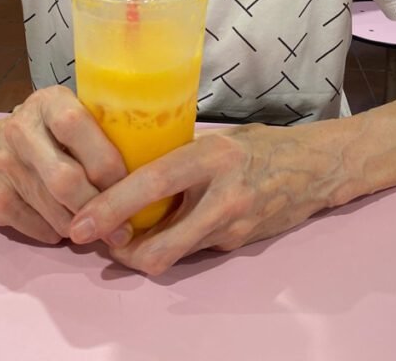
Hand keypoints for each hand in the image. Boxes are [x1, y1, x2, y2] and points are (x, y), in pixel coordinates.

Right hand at [0, 87, 130, 245]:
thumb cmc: (39, 134)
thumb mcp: (62, 115)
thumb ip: (96, 131)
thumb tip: (147, 168)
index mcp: (48, 102)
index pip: (77, 127)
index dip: (108, 161)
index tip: (132, 183)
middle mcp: (21, 129)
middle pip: (67, 179)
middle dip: (101, 208)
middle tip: (125, 228)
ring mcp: (3, 166)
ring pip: (56, 212)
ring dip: (85, 227)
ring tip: (104, 231)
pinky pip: (39, 229)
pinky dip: (60, 234)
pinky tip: (68, 227)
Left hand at [69, 124, 332, 274]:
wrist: (315, 168)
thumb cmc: (261, 144)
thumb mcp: (216, 139)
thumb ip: (179, 156)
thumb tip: (129, 166)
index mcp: (212, 157)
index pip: (151, 184)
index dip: (110, 207)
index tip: (79, 222)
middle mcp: (222, 198)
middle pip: (160, 247)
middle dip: (119, 252)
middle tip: (92, 239)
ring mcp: (232, 228)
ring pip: (172, 256)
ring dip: (141, 250)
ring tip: (118, 232)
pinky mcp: (238, 246)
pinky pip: (192, 251)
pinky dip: (169, 244)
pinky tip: (159, 228)